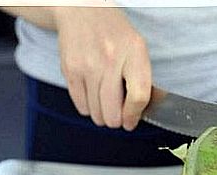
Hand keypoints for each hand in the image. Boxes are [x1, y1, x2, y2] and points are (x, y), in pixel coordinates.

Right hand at [54, 7, 150, 130]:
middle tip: (118, 116)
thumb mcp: (138, 48)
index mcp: (134, 53)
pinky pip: (81, 106)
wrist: (81, 10)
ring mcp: (88, 66)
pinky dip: (88, 108)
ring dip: (102, 116)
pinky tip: (93, 96)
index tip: (131, 121)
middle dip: (117, 121)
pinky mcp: (70, 70)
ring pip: (96, 113)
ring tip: (105, 104)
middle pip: (113, 112)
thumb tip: (146, 110)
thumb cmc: (114, 33)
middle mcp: (111, 60)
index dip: (134, 116)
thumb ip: (144, 78)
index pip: (138, 96)